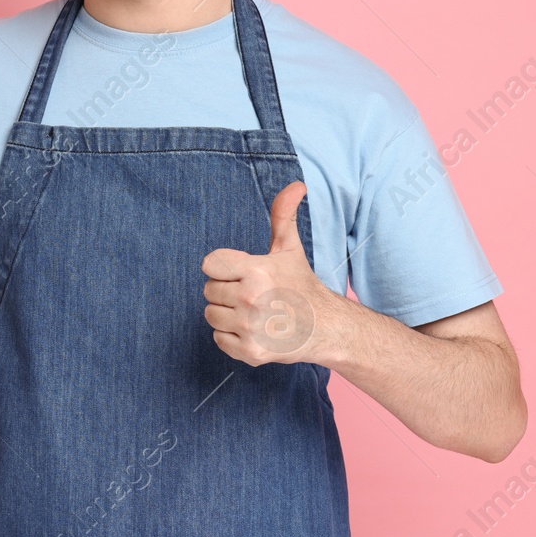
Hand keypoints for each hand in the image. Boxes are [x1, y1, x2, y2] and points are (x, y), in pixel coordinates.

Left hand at [200, 181, 353, 366]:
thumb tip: (297, 185)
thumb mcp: (290, 249)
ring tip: (253, 313)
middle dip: (227, 291)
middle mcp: (251, 299)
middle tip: (253, 295)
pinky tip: (254, 330)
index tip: (242, 273)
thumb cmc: (302, 286)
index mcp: (257, 270)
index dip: (224, 268)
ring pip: (211, 315)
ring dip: (227, 314)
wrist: (326, 329)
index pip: (210, 264)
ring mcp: (250, 327)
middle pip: (209, 291)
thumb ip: (283, 215)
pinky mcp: (250, 352)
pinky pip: (219, 339)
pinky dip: (232, 337)